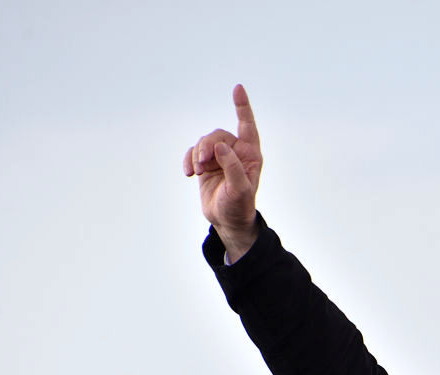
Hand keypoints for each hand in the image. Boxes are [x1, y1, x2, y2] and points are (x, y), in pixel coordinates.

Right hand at [183, 84, 261, 260]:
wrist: (227, 220)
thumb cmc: (239, 206)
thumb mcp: (240, 189)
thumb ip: (232, 166)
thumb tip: (221, 146)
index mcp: (250, 154)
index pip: (247, 125)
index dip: (242, 107)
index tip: (237, 89)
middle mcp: (236, 152)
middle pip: (217, 135)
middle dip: (207, 146)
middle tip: (202, 163)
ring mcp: (220, 157)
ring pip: (204, 142)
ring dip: (197, 155)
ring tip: (197, 172)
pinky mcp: (206, 164)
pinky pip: (193, 153)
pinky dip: (189, 160)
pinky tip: (188, 173)